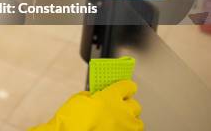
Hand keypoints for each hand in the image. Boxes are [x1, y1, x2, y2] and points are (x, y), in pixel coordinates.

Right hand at [29, 80, 143, 130]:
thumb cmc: (74, 118)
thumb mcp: (80, 99)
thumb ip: (94, 96)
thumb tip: (98, 98)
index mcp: (112, 96)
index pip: (128, 86)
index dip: (125, 87)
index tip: (122, 88)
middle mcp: (123, 111)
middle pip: (135, 105)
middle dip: (127, 106)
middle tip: (117, 107)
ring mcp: (126, 127)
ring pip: (137, 122)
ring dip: (129, 120)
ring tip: (118, 122)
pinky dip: (125, 130)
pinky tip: (115, 129)